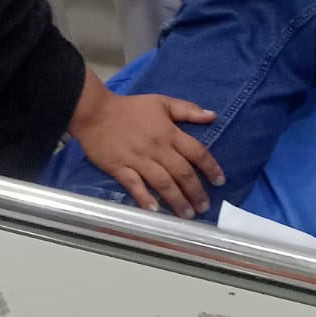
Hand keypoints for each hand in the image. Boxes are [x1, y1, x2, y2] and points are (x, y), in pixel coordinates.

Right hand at [69, 85, 224, 217]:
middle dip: (196, 191)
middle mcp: (157, 148)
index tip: (220, 181)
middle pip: (182, 172)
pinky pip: (134, 185)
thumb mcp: (162, 102)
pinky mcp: (119, 168)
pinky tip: (155, 211)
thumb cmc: (130, 108)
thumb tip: (212, 116)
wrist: (94, 112)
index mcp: (169, 133)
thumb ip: (188, 110)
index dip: (210, 167)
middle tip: (205, 207)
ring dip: (176, 200)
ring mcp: (138, 160)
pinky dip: (145, 198)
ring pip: (162, 182)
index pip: (196, 152)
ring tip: (187, 214)